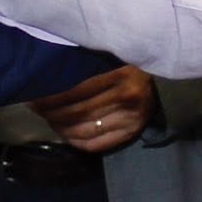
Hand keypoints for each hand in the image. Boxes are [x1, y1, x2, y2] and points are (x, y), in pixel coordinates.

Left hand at [28, 66, 156, 152]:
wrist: (167, 82)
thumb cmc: (134, 64)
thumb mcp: (115, 57)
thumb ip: (91, 64)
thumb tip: (54, 73)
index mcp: (120, 76)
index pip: (77, 91)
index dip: (53, 96)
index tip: (34, 94)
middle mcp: (125, 100)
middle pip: (78, 112)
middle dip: (51, 112)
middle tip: (35, 108)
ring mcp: (129, 121)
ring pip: (84, 130)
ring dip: (60, 127)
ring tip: (47, 120)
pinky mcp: (131, 134)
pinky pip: (96, 144)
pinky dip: (75, 141)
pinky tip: (64, 134)